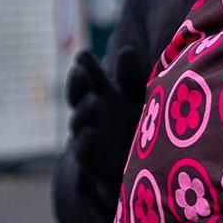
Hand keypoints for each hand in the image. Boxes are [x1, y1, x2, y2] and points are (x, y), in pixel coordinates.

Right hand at [64, 50, 140, 184]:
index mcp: (104, 96)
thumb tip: (125, 50)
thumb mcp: (141, 100)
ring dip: (83, 112)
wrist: (146, 172)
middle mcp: (93, 116)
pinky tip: (90, 133)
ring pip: (79, 124)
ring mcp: (91, 140)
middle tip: (80, 71)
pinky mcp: (95, 167)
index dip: (85, 66)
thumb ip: (132, 79)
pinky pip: (84, 155)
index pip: (90, 78)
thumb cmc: (142, 129)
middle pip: (78, 97)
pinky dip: (83, 144)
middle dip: (77, 84)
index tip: (84, 55)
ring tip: (94, 101)